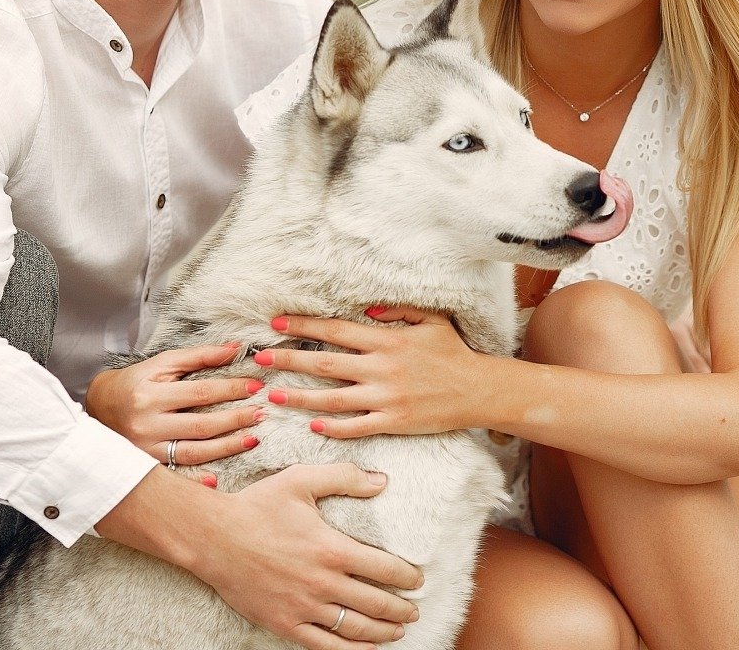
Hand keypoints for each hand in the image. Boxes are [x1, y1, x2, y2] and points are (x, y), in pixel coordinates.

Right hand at [85, 343, 264, 467]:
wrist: (100, 408)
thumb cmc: (136, 381)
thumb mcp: (162, 364)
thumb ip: (199, 356)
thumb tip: (236, 349)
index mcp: (151, 396)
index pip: (200, 393)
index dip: (230, 389)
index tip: (255, 386)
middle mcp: (147, 425)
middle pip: (201, 425)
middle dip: (235, 420)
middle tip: (261, 413)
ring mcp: (146, 451)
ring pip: (194, 453)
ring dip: (227, 447)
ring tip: (253, 438)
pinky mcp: (147, 467)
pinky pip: (177, 476)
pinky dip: (197, 480)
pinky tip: (218, 480)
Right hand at [97, 463, 422, 647]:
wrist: (214, 538)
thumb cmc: (259, 505)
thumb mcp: (301, 480)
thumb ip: (344, 477)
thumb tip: (382, 481)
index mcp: (331, 548)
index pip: (384, 569)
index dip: (407, 577)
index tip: (418, 578)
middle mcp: (322, 583)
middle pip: (376, 604)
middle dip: (402, 609)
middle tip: (415, 608)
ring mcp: (304, 607)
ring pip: (355, 629)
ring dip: (383, 632)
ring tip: (399, 630)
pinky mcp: (285, 623)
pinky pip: (325, 645)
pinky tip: (365, 648)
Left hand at [256, 307, 487, 437]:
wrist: (478, 390)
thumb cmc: (452, 352)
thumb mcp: (429, 320)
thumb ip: (397, 311)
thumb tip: (367, 311)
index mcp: (386, 341)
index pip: (335, 330)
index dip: (304, 326)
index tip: (278, 323)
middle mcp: (381, 369)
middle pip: (324, 363)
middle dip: (289, 359)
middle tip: (260, 358)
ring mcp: (385, 399)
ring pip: (332, 398)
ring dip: (299, 397)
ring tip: (273, 394)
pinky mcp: (392, 423)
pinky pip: (356, 427)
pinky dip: (332, 426)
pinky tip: (312, 423)